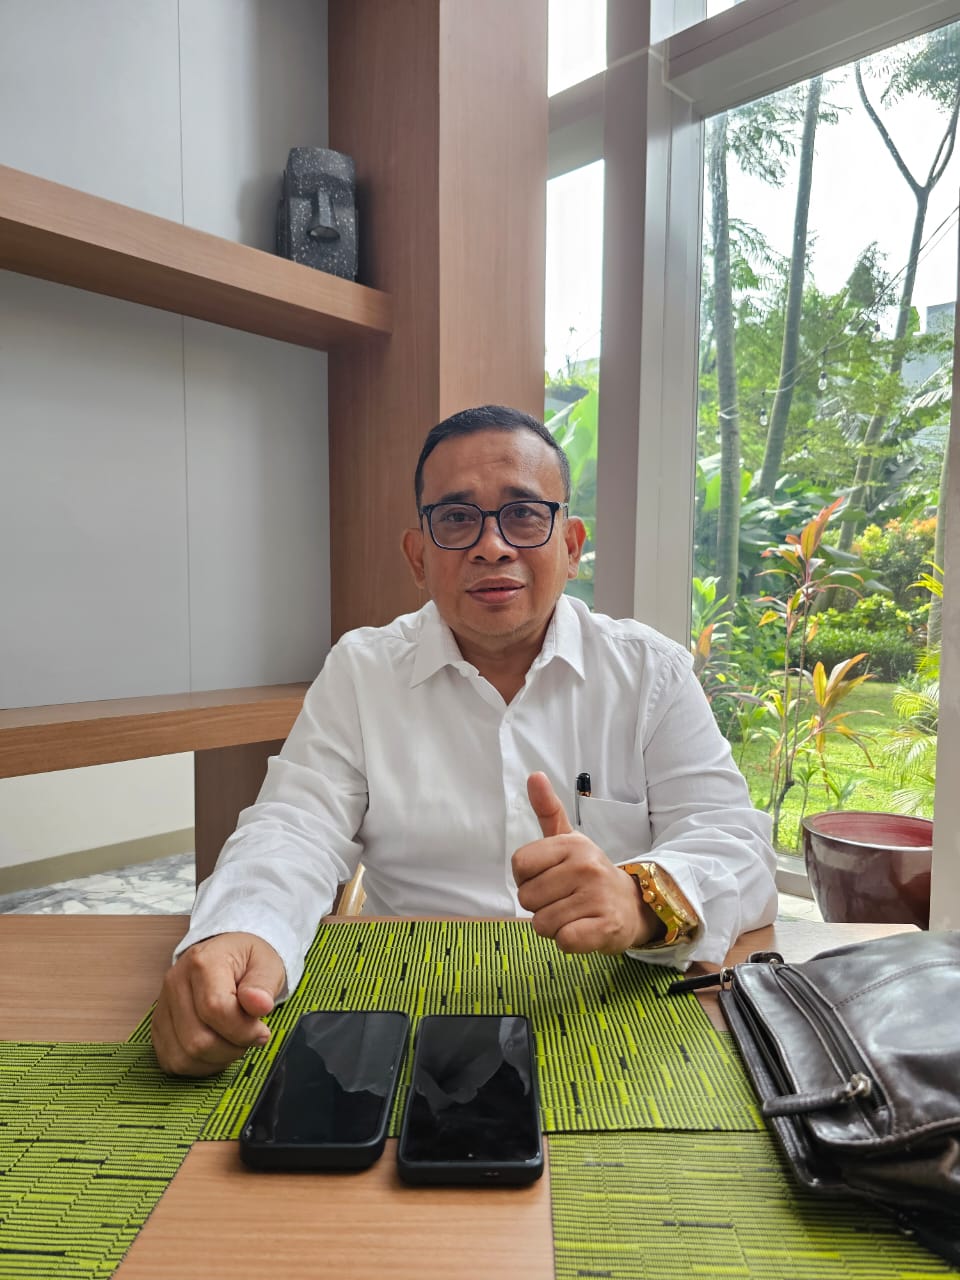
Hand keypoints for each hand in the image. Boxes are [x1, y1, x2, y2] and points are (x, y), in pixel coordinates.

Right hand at [151, 932, 285, 1076]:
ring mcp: (163, 1006)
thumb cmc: (247, 961)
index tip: (262, 1031)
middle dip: (232, 1048)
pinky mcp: (158, 1027)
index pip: (215, 1009)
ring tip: (234, 1041)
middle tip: (250, 1036)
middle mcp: (175, 983)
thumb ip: (263, 985)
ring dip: (217, 1059)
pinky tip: (217, 1049)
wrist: (226, 956)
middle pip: (197, 1039)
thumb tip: (260, 1004)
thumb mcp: (266, 964)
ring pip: (184, 1056)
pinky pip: (173, 1061)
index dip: (242, 1030)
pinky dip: (200, 1065)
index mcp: (202, 962)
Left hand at [512, 772, 660, 953]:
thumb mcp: (568, 840)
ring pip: (542, 924)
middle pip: (527, 899)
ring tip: (575, 914)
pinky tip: (585, 929)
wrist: (634, 905)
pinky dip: (569, 941)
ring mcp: (598, 897)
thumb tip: (534, 775)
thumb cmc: (589, 874)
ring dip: (554, 926)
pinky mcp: (606, 927)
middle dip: (540, 906)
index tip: (548, 878)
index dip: (527, 879)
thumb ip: (548, 810)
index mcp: (572, 844)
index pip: (519, 866)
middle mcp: (586, 867)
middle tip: (565, 900)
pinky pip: (564, 941)